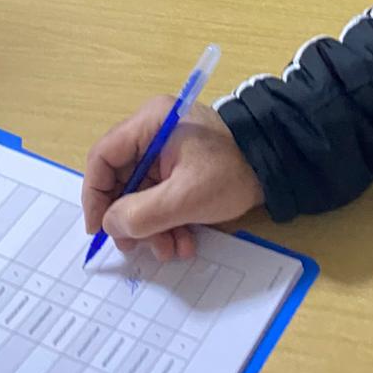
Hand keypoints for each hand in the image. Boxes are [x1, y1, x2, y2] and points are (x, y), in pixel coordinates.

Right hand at [83, 98, 264, 264]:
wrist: (277, 166)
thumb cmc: (231, 172)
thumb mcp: (184, 199)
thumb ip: (141, 215)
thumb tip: (110, 226)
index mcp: (150, 123)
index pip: (102, 157)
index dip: (95, 195)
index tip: (99, 229)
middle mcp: (154, 131)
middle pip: (121, 180)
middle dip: (132, 220)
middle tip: (138, 248)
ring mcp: (167, 150)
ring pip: (141, 194)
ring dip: (153, 228)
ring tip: (172, 249)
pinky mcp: (181, 166)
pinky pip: (161, 197)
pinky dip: (168, 222)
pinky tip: (185, 241)